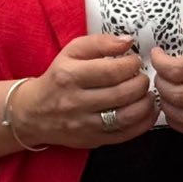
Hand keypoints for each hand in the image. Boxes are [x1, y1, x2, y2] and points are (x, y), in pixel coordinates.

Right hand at [14, 34, 157, 149]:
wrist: (34, 113)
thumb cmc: (58, 79)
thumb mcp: (71, 52)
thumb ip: (100, 43)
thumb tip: (128, 41)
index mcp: (69, 76)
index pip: (110, 71)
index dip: (131, 65)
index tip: (135, 61)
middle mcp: (76, 102)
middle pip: (121, 93)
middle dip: (140, 83)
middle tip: (142, 77)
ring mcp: (85, 124)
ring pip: (126, 117)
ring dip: (145, 104)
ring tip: (146, 93)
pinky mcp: (93, 140)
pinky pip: (126, 135)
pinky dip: (143, 123)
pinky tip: (147, 111)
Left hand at [152, 18, 182, 137]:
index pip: (179, 69)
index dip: (160, 63)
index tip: (157, 55)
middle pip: (177, 93)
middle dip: (160, 83)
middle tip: (160, 74)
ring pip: (181, 114)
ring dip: (165, 103)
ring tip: (165, 90)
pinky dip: (175, 120)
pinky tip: (174, 107)